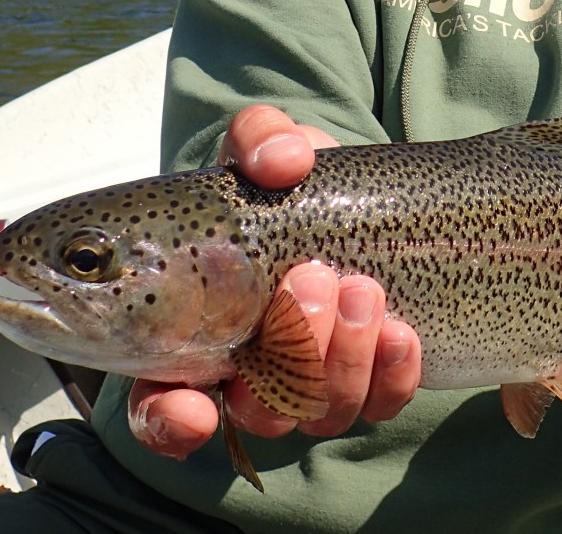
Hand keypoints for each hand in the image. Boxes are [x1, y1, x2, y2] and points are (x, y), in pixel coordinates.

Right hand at [128, 106, 422, 457]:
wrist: (351, 195)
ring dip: (343, 356)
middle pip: (259, 409)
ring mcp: (312, 384)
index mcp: (192, 333)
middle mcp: (248, 374)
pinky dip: (392, 373)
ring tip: (361, 287)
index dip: (172, 422)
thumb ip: (260, 140)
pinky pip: (381, 402)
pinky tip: (401, 331)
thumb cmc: (283, 184)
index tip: (194, 407)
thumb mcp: (263, 149)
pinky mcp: (371, 381)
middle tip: (310, 276)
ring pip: (322, 410)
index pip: (160, 409)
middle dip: (290, 349)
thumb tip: (282, 161)